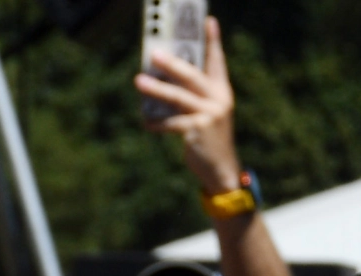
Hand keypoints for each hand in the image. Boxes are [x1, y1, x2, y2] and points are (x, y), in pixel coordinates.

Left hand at [135, 17, 241, 194]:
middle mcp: (219, 100)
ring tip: (138, 82)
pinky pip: (171, 123)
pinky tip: (146, 123)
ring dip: (156, 90)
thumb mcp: (206, 112)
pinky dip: (156, 123)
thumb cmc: (208, 136)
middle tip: (154, 54)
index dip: (213, 41)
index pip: (217, 61)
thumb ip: (191, 94)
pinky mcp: (199, 131)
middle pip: (193, 76)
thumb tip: (157, 77)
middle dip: (173, 64)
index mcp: (222, 91)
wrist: (222, 169)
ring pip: (178, 98)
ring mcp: (211, 116)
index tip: (208, 21)